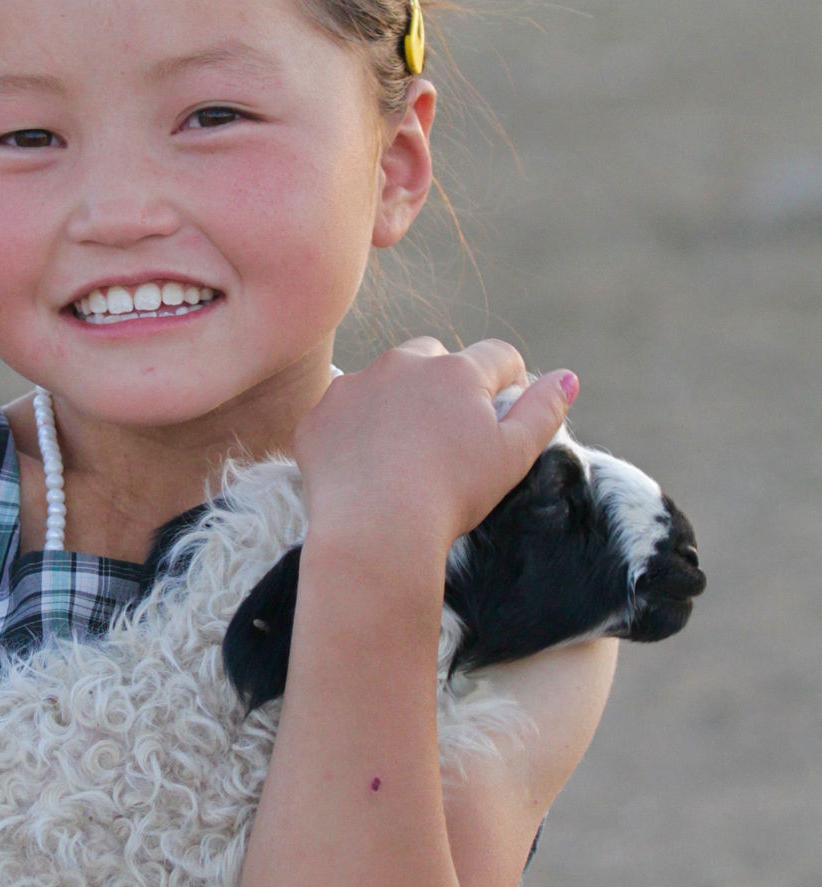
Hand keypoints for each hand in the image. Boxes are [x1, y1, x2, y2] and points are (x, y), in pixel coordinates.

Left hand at [295, 338, 578, 558]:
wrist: (374, 530)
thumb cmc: (452, 495)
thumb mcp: (513, 457)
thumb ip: (542, 411)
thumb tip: (567, 378)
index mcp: (458, 371)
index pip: (498, 356)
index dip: (508, 382)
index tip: (502, 411)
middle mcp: (404, 364)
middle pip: (435, 356)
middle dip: (445, 384)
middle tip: (446, 435)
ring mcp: (355, 386)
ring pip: (383, 382)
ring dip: (395, 403)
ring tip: (401, 453)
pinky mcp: (318, 416)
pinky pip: (341, 414)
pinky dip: (352, 432)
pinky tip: (362, 468)